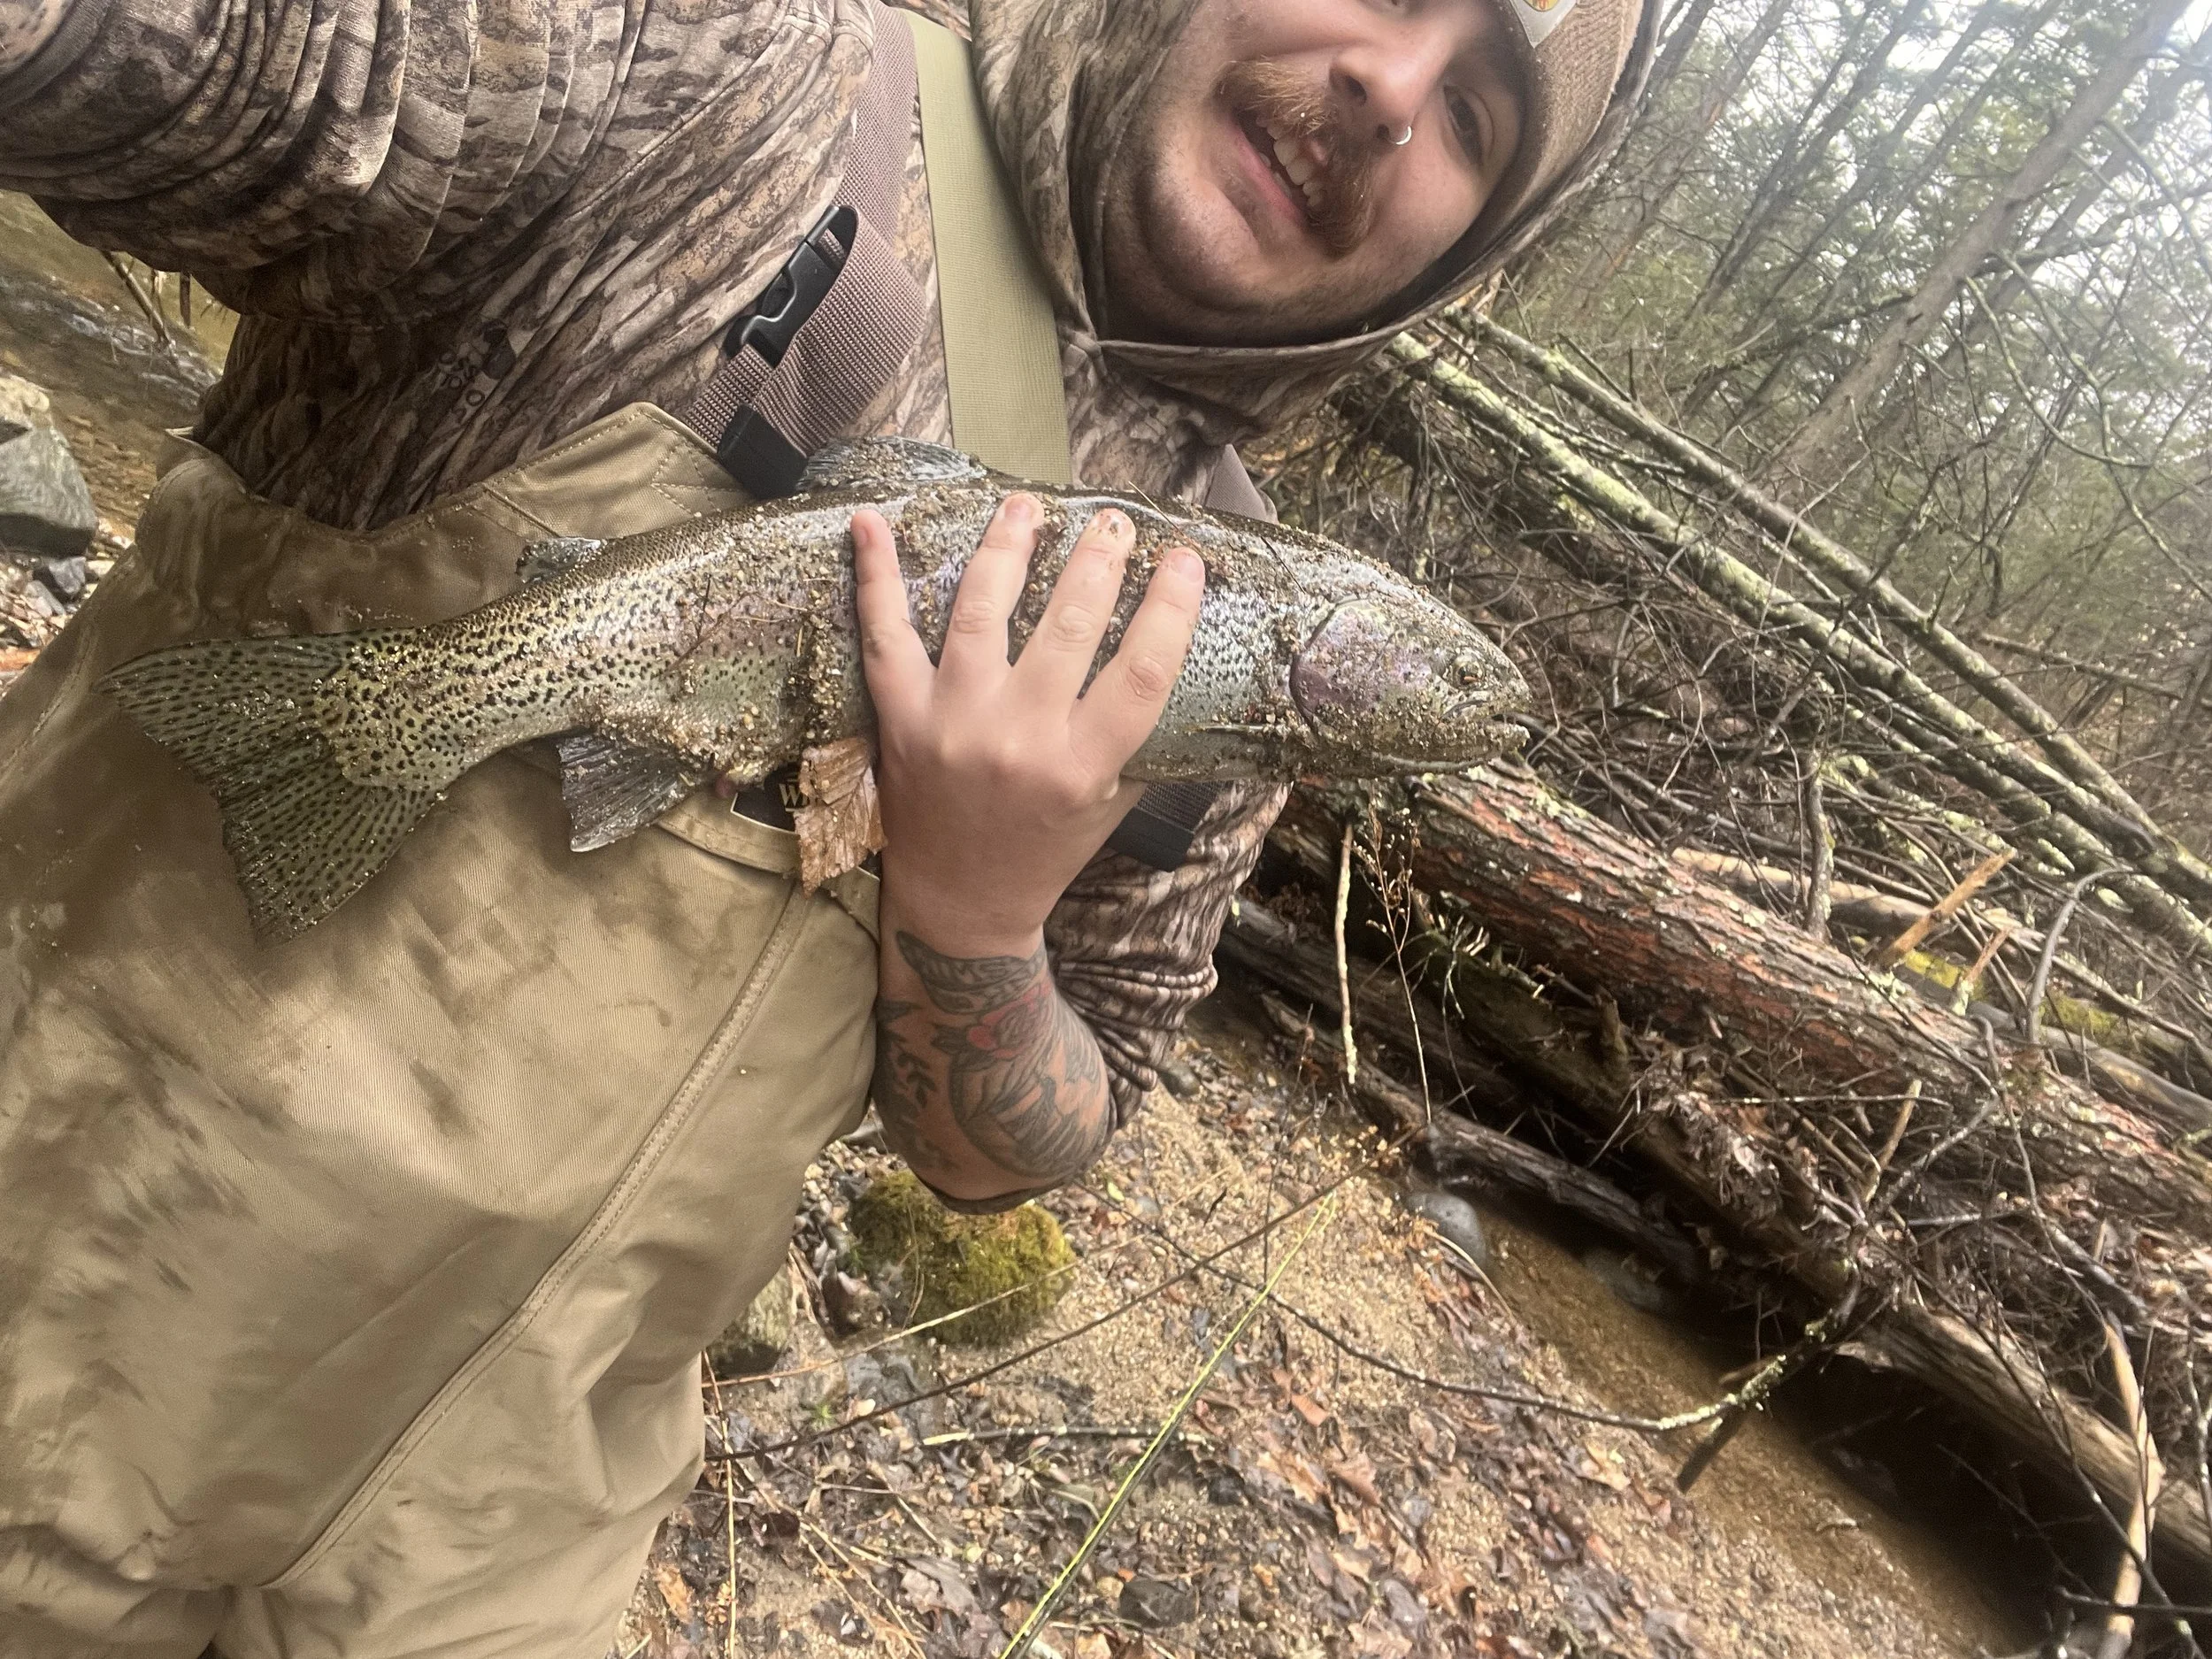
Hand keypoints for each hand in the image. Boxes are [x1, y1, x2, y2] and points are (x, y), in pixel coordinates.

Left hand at [853, 492, 1204, 957]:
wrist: (960, 906)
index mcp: (1082, 769)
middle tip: (1114, 520)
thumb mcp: (1110, 807)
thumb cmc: (1045, 850)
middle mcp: (1018, 741)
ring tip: (1029, 505)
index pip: (1142, 673)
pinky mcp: (899, 717)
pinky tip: (869, 521)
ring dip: (1008, 545)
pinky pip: (883, 635)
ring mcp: (952, 724)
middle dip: (1098, 560)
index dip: (1170, 609)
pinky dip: (874, 575)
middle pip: (1068, 626)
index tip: (1185, 560)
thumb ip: (1140, 739)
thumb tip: (1176, 651)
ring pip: (982, 609)